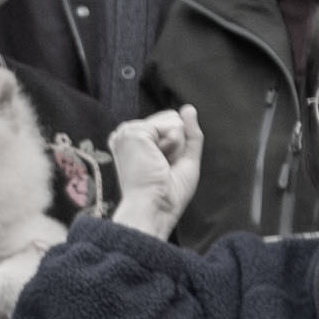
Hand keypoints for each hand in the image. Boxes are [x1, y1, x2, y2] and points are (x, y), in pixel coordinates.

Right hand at [108, 107, 200, 236]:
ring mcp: (128, 131)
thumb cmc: (167, 195)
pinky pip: (172, 125)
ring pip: (174, 120)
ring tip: (159, 165)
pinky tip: (157, 160)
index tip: (163, 169)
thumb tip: (189, 108)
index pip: (170, 125)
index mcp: (135, 142)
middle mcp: (128, 134)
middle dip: (178, 144)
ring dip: (175, 146)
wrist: (155, 209)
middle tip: (162, 168)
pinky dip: (173, 145)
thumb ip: (190, 133)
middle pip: (173, 120)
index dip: (177, 148)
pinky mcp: (134, 132)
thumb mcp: (185, 160)